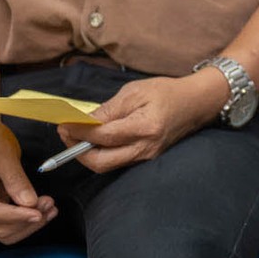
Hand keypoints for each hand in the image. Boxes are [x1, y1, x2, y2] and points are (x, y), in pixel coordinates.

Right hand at [0, 118, 56, 244]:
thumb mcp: (3, 154)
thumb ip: (16, 180)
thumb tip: (30, 203)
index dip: (18, 216)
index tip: (39, 212)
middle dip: (26, 221)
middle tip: (49, 206)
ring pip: (5, 230)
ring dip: (28, 224)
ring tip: (49, 208)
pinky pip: (9, 221)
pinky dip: (26, 218)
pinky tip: (43, 208)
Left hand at [57, 71, 228, 173]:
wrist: (196, 104)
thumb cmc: (166, 92)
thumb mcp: (135, 92)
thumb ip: (109, 109)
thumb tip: (83, 121)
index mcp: (144, 127)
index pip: (103, 136)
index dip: (78, 132)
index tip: (63, 123)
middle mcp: (145, 148)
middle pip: (100, 162)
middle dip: (76, 151)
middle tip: (65, 133)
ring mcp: (146, 156)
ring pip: (106, 165)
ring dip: (85, 154)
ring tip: (74, 136)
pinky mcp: (146, 158)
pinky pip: (116, 161)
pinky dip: (99, 153)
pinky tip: (91, 141)